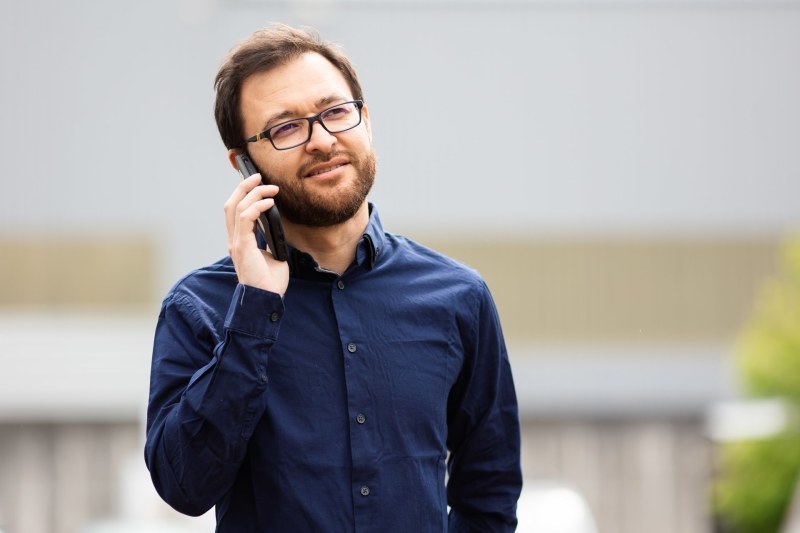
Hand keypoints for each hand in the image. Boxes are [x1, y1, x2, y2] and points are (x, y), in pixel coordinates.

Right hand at [224, 174, 289, 294]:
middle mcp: (234, 241)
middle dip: (243, 187)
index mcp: (239, 242)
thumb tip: (277, 226)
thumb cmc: (270, 282)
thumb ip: (270, 240)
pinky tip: (269, 203)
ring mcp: (236, 243)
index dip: (241, 195)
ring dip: (254, 194)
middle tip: (258, 176)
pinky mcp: (242, 246)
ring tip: (270, 188)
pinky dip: (257, 206)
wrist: (266, 300)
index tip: (256, 183)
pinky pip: (245, 219)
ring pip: (236, 208)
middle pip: (231, 205)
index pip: (235, 213)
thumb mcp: (273, 255)